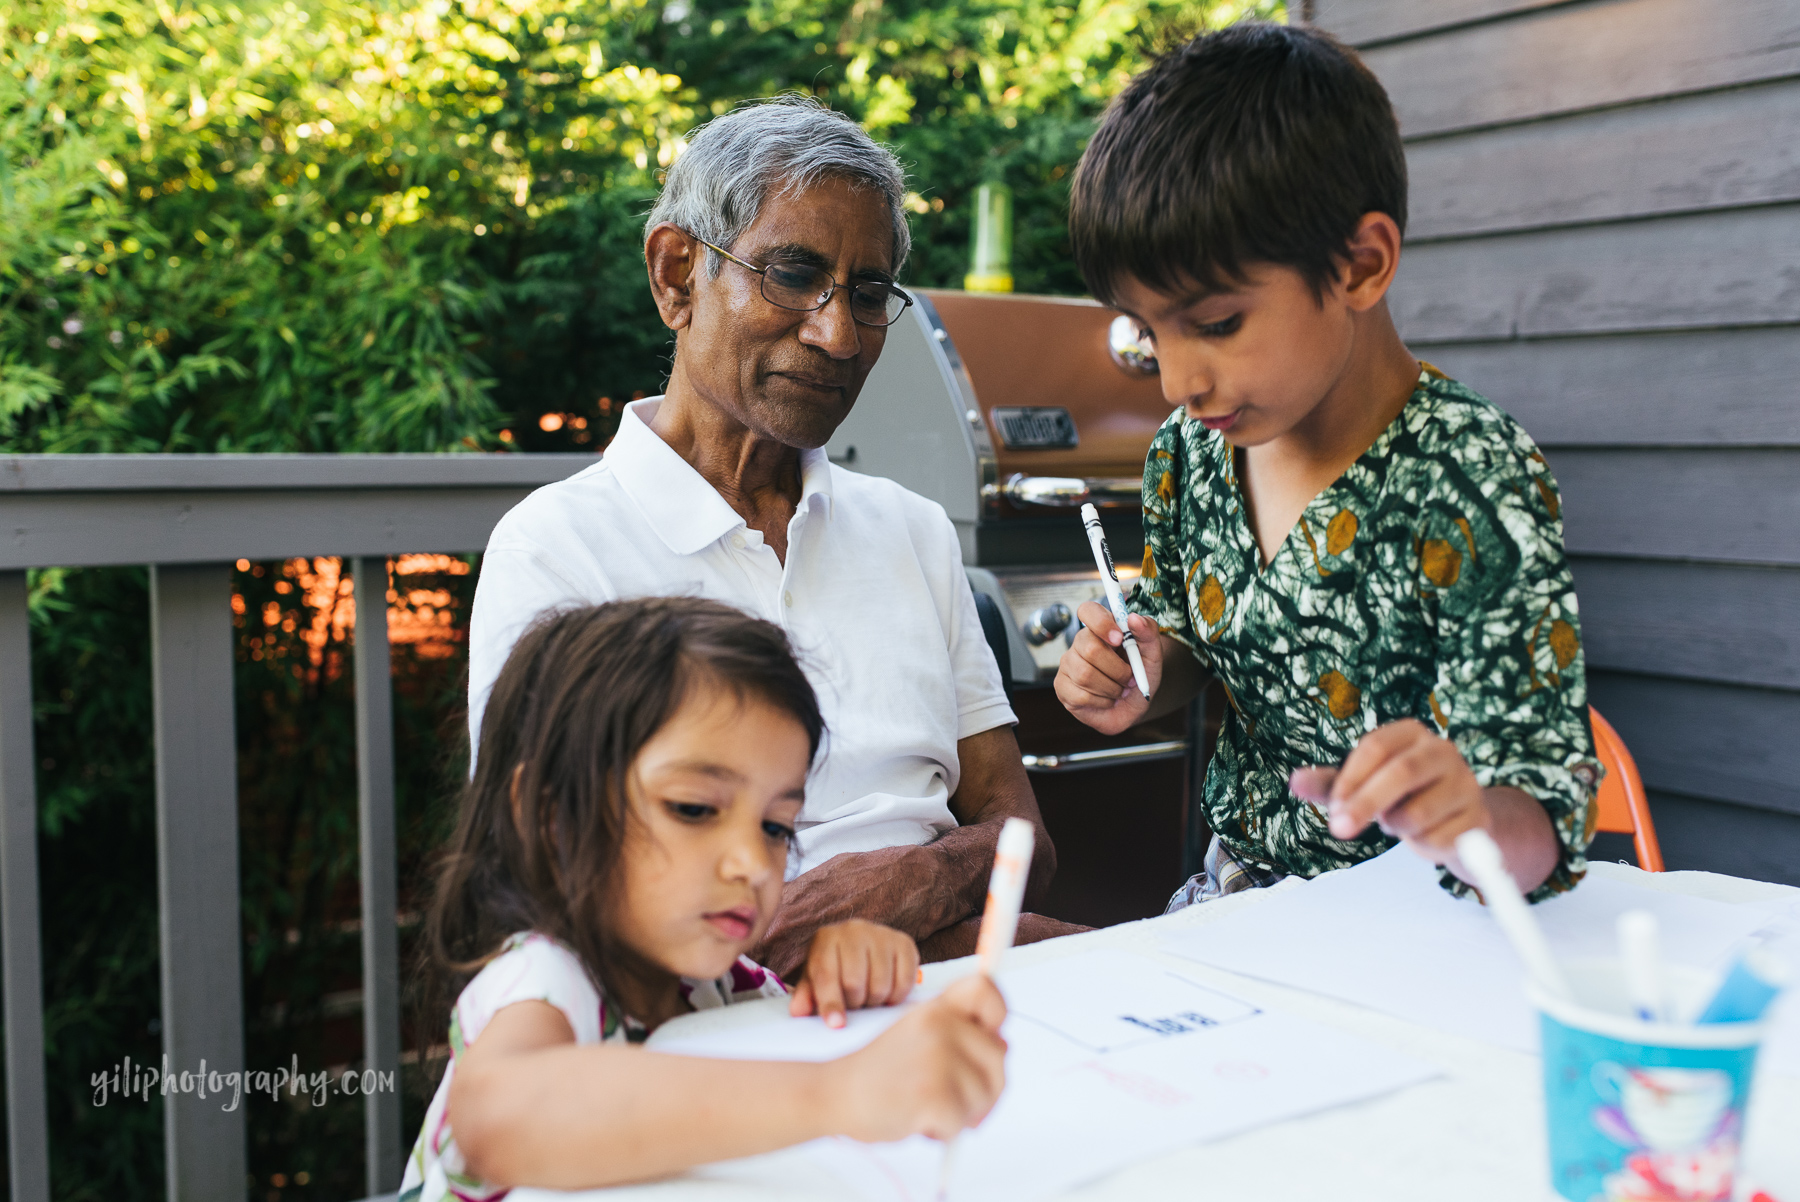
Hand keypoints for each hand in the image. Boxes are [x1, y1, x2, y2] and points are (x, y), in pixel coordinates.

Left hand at [789, 919, 920, 1027]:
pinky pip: (904, 981)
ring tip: (869, 997)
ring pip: (880, 986)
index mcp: (826, 938)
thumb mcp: (816, 978)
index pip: (826, 975)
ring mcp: (881, 934)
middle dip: (854, 1003)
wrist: (863, 944)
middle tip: (855, 1005)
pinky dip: (897, 996)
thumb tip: (798, 1012)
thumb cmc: (836, 966)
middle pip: (854, 983)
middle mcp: (854, 930)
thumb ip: (806, 995)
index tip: (836, 1025)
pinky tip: (888, 993)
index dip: (830, 1003)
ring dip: (875, 1002)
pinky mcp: (904, 942)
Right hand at [827, 974, 1007, 1143]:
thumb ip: (958, 1037)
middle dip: (986, 1088)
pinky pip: (961, 1124)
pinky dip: (942, 1133)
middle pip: (998, 1057)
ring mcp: (937, 1059)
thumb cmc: (879, 1073)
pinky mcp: (933, 1094)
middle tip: (956, 1101)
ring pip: (984, 1096)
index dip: (998, 1012)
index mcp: (936, 1009)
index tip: (991, 1035)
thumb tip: (1005, 1045)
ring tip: (924, 1106)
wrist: (834, 1094)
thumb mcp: (918, 1038)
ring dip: (961, 1115)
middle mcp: (940, 1026)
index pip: (985, 989)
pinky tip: (916, 1121)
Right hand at [1053, 602, 1163, 734]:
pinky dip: (1102, 701)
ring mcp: (1068, 665)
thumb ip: (1148, 632)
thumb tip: (1134, 618)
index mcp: (1100, 629)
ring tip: (1120, 691)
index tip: (1119, 639)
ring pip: (1085, 675)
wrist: (1134, 705)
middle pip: (1090, 648)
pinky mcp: (1062, 687)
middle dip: (1117, 669)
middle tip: (1130, 679)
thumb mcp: (1152, 654)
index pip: (1088, 610)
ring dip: (1112, 688)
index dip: (1101, 622)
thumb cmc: (1139, 676)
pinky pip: (1081, 695)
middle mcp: (1080, 643)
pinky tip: (1107, 700)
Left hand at [1290, 719, 1488, 865]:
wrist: (1455, 820)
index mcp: (1410, 733)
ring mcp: (1466, 783)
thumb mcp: (1363, 786)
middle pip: (1401, 772)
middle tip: (1339, 830)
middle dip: (1365, 803)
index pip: (1375, 747)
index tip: (1333, 808)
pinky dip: (1421, 846)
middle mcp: (1442, 751)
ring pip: (1417, 813)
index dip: (1350, 779)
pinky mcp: (1479, 818)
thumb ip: (1331, 785)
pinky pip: (1437, 839)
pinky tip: (1427, 835)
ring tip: (1399, 822)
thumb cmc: (1400, 796)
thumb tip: (1295, 782)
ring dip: (1396, 827)